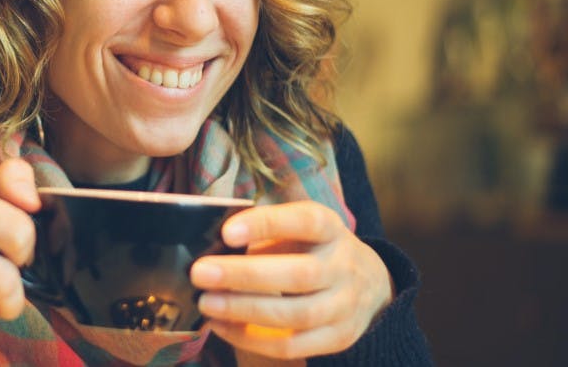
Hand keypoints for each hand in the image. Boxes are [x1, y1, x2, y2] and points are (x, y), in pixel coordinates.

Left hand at [190, 200, 393, 359]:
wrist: (367, 282)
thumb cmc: (311, 248)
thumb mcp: (297, 227)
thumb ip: (263, 232)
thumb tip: (209, 244)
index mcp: (330, 229)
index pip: (305, 222)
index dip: (267, 224)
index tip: (227, 232)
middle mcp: (343, 266)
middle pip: (300, 274)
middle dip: (245, 275)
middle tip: (200, 273)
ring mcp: (345, 305)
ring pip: (296, 314)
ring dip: (245, 310)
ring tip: (206, 303)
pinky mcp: (339, 337)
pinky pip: (293, 345)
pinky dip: (253, 339)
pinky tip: (222, 326)